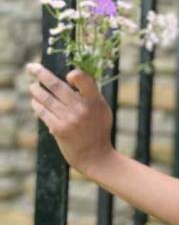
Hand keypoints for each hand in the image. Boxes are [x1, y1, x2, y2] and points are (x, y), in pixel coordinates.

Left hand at [26, 62, 114, 177]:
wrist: (95, 156)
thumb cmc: (98, 130)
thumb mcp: (102, 109)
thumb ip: (91, 94)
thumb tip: (74, 76)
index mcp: (94, 101)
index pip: (83, 79)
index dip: (73, 74)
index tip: (67, 75)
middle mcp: (81, 108)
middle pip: (56, 85)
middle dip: (41, 74)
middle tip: (31, 67)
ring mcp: (69, 119)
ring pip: (45, 98)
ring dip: (36, 90)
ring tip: (33, 87)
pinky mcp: (58, 129)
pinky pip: (43, 112)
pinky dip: (37, 105)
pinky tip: (35, 102)